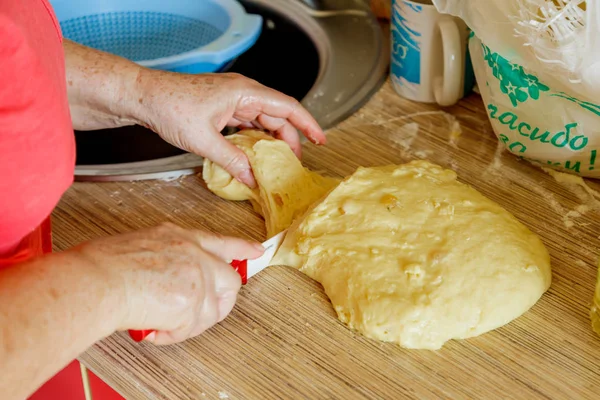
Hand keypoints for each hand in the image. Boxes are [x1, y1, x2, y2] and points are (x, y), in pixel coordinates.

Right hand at [71, 222, 263, 344]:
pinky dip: (171, 335)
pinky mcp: (192, 301)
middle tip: (197, 314)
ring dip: (186, 324)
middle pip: (231, 280)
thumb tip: (170, 281)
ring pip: (211, 311)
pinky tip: (152, 327)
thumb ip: (167, 258)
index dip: (241, 248)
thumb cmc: (102, 265)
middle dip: (219, 303)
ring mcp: (196, 276)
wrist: (94, 280)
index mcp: (180, 237)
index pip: (220, 241)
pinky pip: (191, 328)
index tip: (256, 251)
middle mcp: (194, 253)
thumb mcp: (141, 244)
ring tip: (159, 321)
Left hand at [130, 70, 325, 187]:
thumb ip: (232, 160)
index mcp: (244, 92)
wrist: (143, 96)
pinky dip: (254, 138)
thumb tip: (252, 178)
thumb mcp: (204, 141)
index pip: (287, 107)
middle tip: (293, 163)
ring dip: (270, 140)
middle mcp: (242, 92)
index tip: (321, 139)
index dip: (308, 124)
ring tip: (275, 163)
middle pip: (277, 116)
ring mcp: (232, 99)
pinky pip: (247, 122)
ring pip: (262, 120)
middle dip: (289, 139)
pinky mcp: (222, 107)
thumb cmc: (170, 107)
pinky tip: (253, 154)